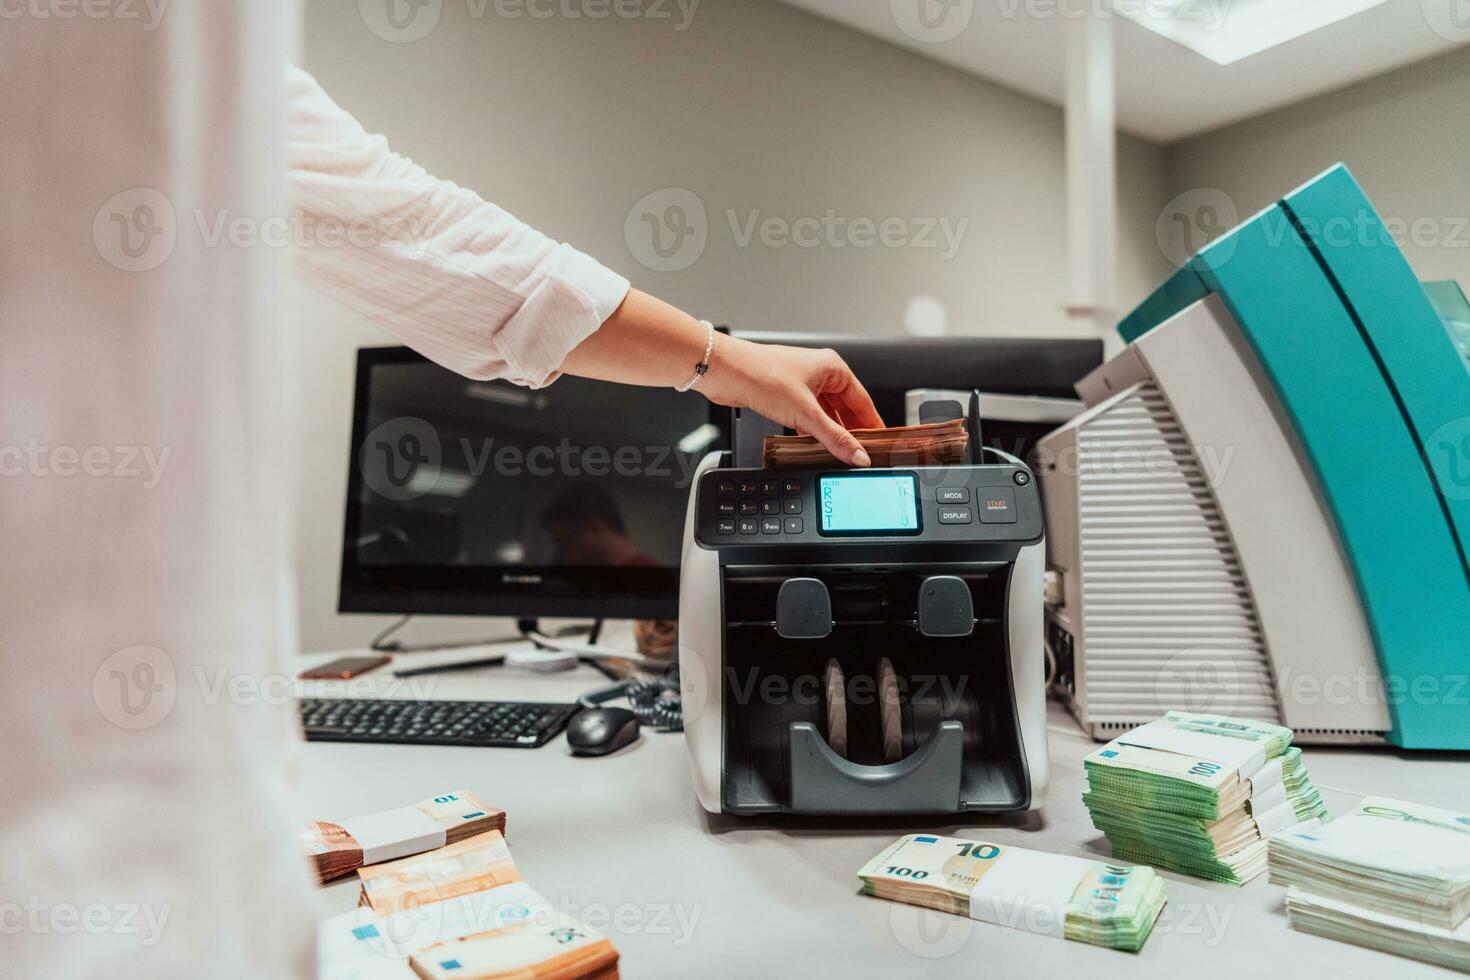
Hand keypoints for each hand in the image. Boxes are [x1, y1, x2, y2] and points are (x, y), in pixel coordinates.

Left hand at [700, 336, 883, 466]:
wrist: (724, 371)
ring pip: (825, 414)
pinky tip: (815, 446)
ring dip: (831, 433)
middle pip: (845, 408)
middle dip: (851, 431)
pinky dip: (813, 431)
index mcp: (832, 368)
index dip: (872, 424)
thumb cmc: (761, 374)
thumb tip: (856, 454)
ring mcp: (801, 385)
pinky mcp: (785, 397)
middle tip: (860, 454)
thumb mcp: (805, 412)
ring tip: (840, 454)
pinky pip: (808, 417)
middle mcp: (819, 374)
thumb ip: (833, 437)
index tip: (879, 444)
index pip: (862, 401)